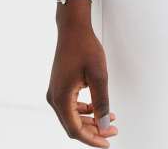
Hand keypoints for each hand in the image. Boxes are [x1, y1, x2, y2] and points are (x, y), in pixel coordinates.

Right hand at [46, 24, 118, 146]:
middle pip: (73, 125)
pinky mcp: (60, 86)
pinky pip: (71, 106)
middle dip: (94, 130)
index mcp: (61, 98)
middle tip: (112, 131)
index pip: (75, 130)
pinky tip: (98, 108)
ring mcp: (56, 92)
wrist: (73, 29)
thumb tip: (104, 124)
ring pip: (72, 116)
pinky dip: (85, 110)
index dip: (92, 139)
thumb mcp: (99, 75)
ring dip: (90, 120)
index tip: (107, 142)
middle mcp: (55, 98)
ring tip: (109, 119)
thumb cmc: (85, 47)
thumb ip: (101, 102)